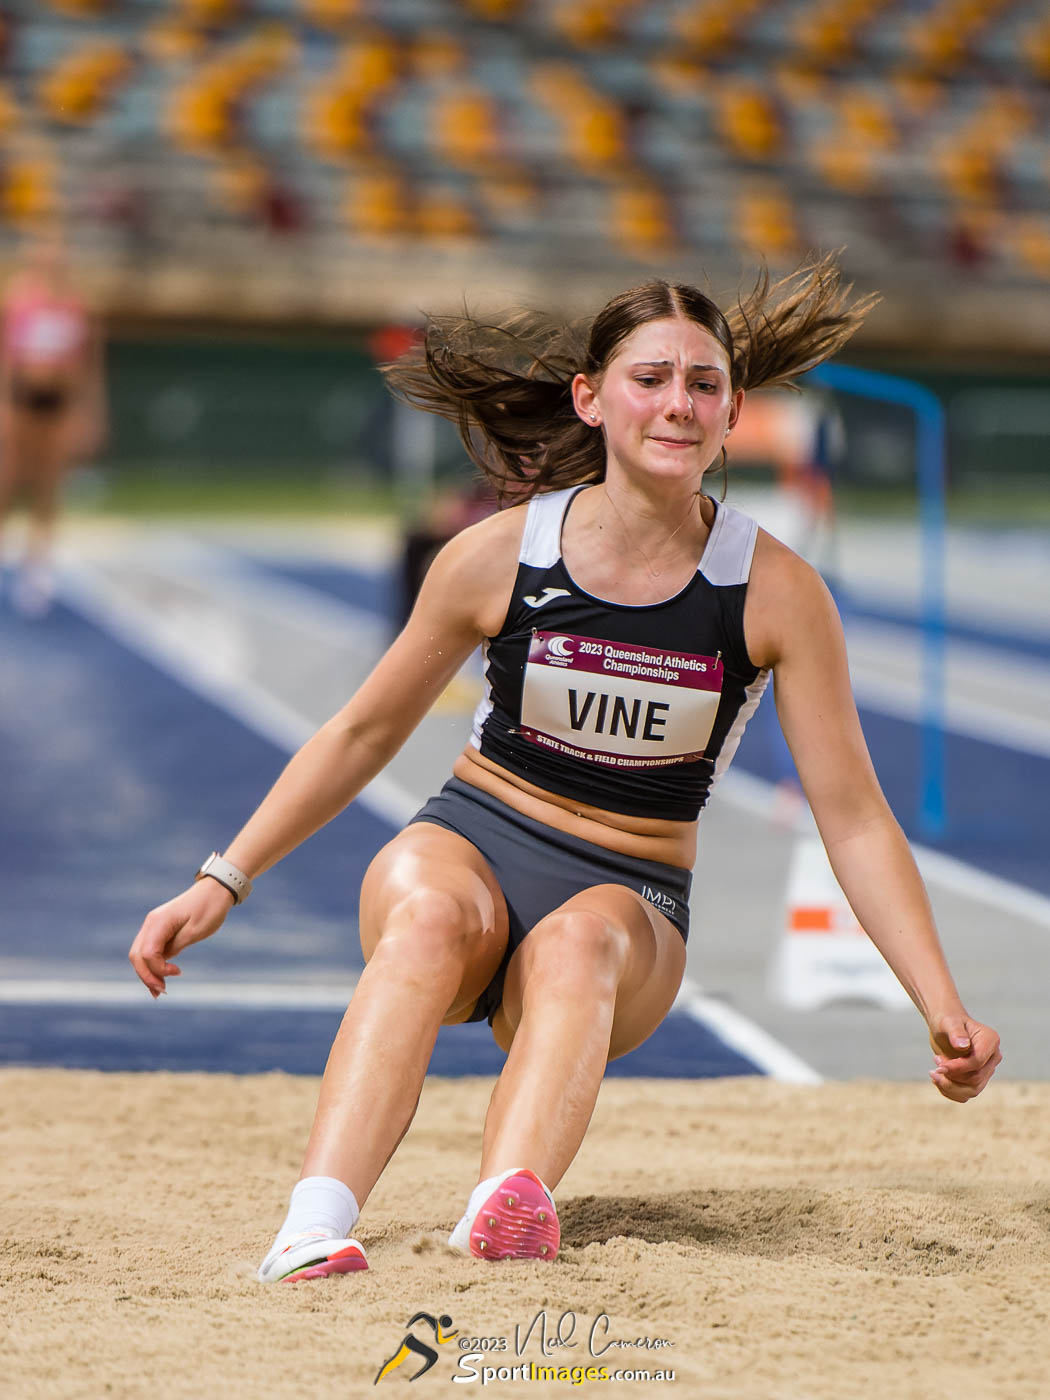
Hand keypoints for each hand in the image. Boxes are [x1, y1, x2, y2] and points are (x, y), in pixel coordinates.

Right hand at [129, 878, 234, 997]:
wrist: (215, 890)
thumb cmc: (209, 908)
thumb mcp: (196, 931)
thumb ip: (176, 946)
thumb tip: (161, 962)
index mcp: (159, 922)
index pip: (148, 953)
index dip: (158, 968)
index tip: (178, 972)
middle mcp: (151, 923)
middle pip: (137, 956)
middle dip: (146, 976)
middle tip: (161, 993)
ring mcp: (153, 925)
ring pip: (140, 954)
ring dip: (147, 973)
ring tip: (158, 991)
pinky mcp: (159, 929)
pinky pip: (149, 950)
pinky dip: (152, 965)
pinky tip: (160, 978)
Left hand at [927, 1015, 1001, 1101]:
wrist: (945, 1027)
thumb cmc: (947, 1021)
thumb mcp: (948, 1022)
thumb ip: (956, 1032)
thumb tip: (962, 1046)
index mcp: (991, 1040)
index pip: (977, 1062)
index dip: (958, 1067)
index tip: (938, 1065)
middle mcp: (993, 1057)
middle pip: (975, 1079)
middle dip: (952, 1076)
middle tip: (935, 1064)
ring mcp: (987, 1070)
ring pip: (972, 1090)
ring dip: (949, 1086)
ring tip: (934, 1073)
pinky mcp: (977, 1079)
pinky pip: (966, 1094)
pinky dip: (950, 1091)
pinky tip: (938, 1080)